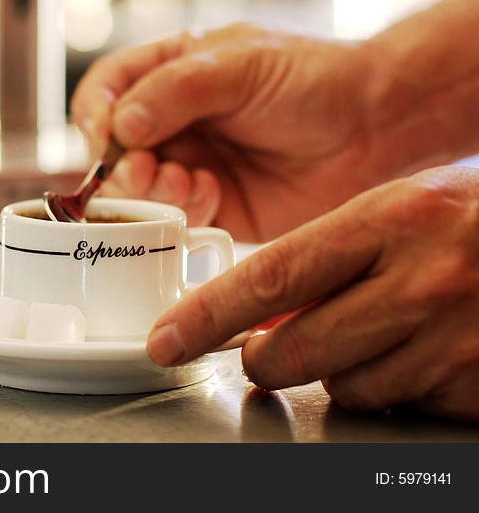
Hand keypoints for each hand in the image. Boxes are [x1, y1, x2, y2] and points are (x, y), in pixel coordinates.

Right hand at [71, 24, 402, 240]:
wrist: (377, 125)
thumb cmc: (314, 77)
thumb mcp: (240, 65)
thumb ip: (174, 90)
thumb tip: (119, 126)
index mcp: (170, 72)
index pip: (104, 92)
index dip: (94, 116)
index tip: (104, 137)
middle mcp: (173, 121)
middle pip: (112, 148)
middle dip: (120, 164)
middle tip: (143, 170)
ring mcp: (190, 163)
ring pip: (138, 189)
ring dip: (148, 191)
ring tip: (180, 182)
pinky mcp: (213, 204)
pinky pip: (174, 216)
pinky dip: (180, 210)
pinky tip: (207, 193)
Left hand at [146, 166, 478, 420]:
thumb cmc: (474, 221)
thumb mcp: (402, 210)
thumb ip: (329, 257)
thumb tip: (257, 314)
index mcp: (392, 217)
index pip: (271, 277)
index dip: (207, 316)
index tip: (168, 340)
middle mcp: (422, 279)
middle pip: (295, 351)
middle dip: (265, 361)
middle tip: (270, 351)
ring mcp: (455, 338)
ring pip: (342, 388)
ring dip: (338, 372)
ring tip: (377, 331)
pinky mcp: (477, 386)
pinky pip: (398, 405)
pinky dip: (391, 388)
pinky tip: (417, 351)